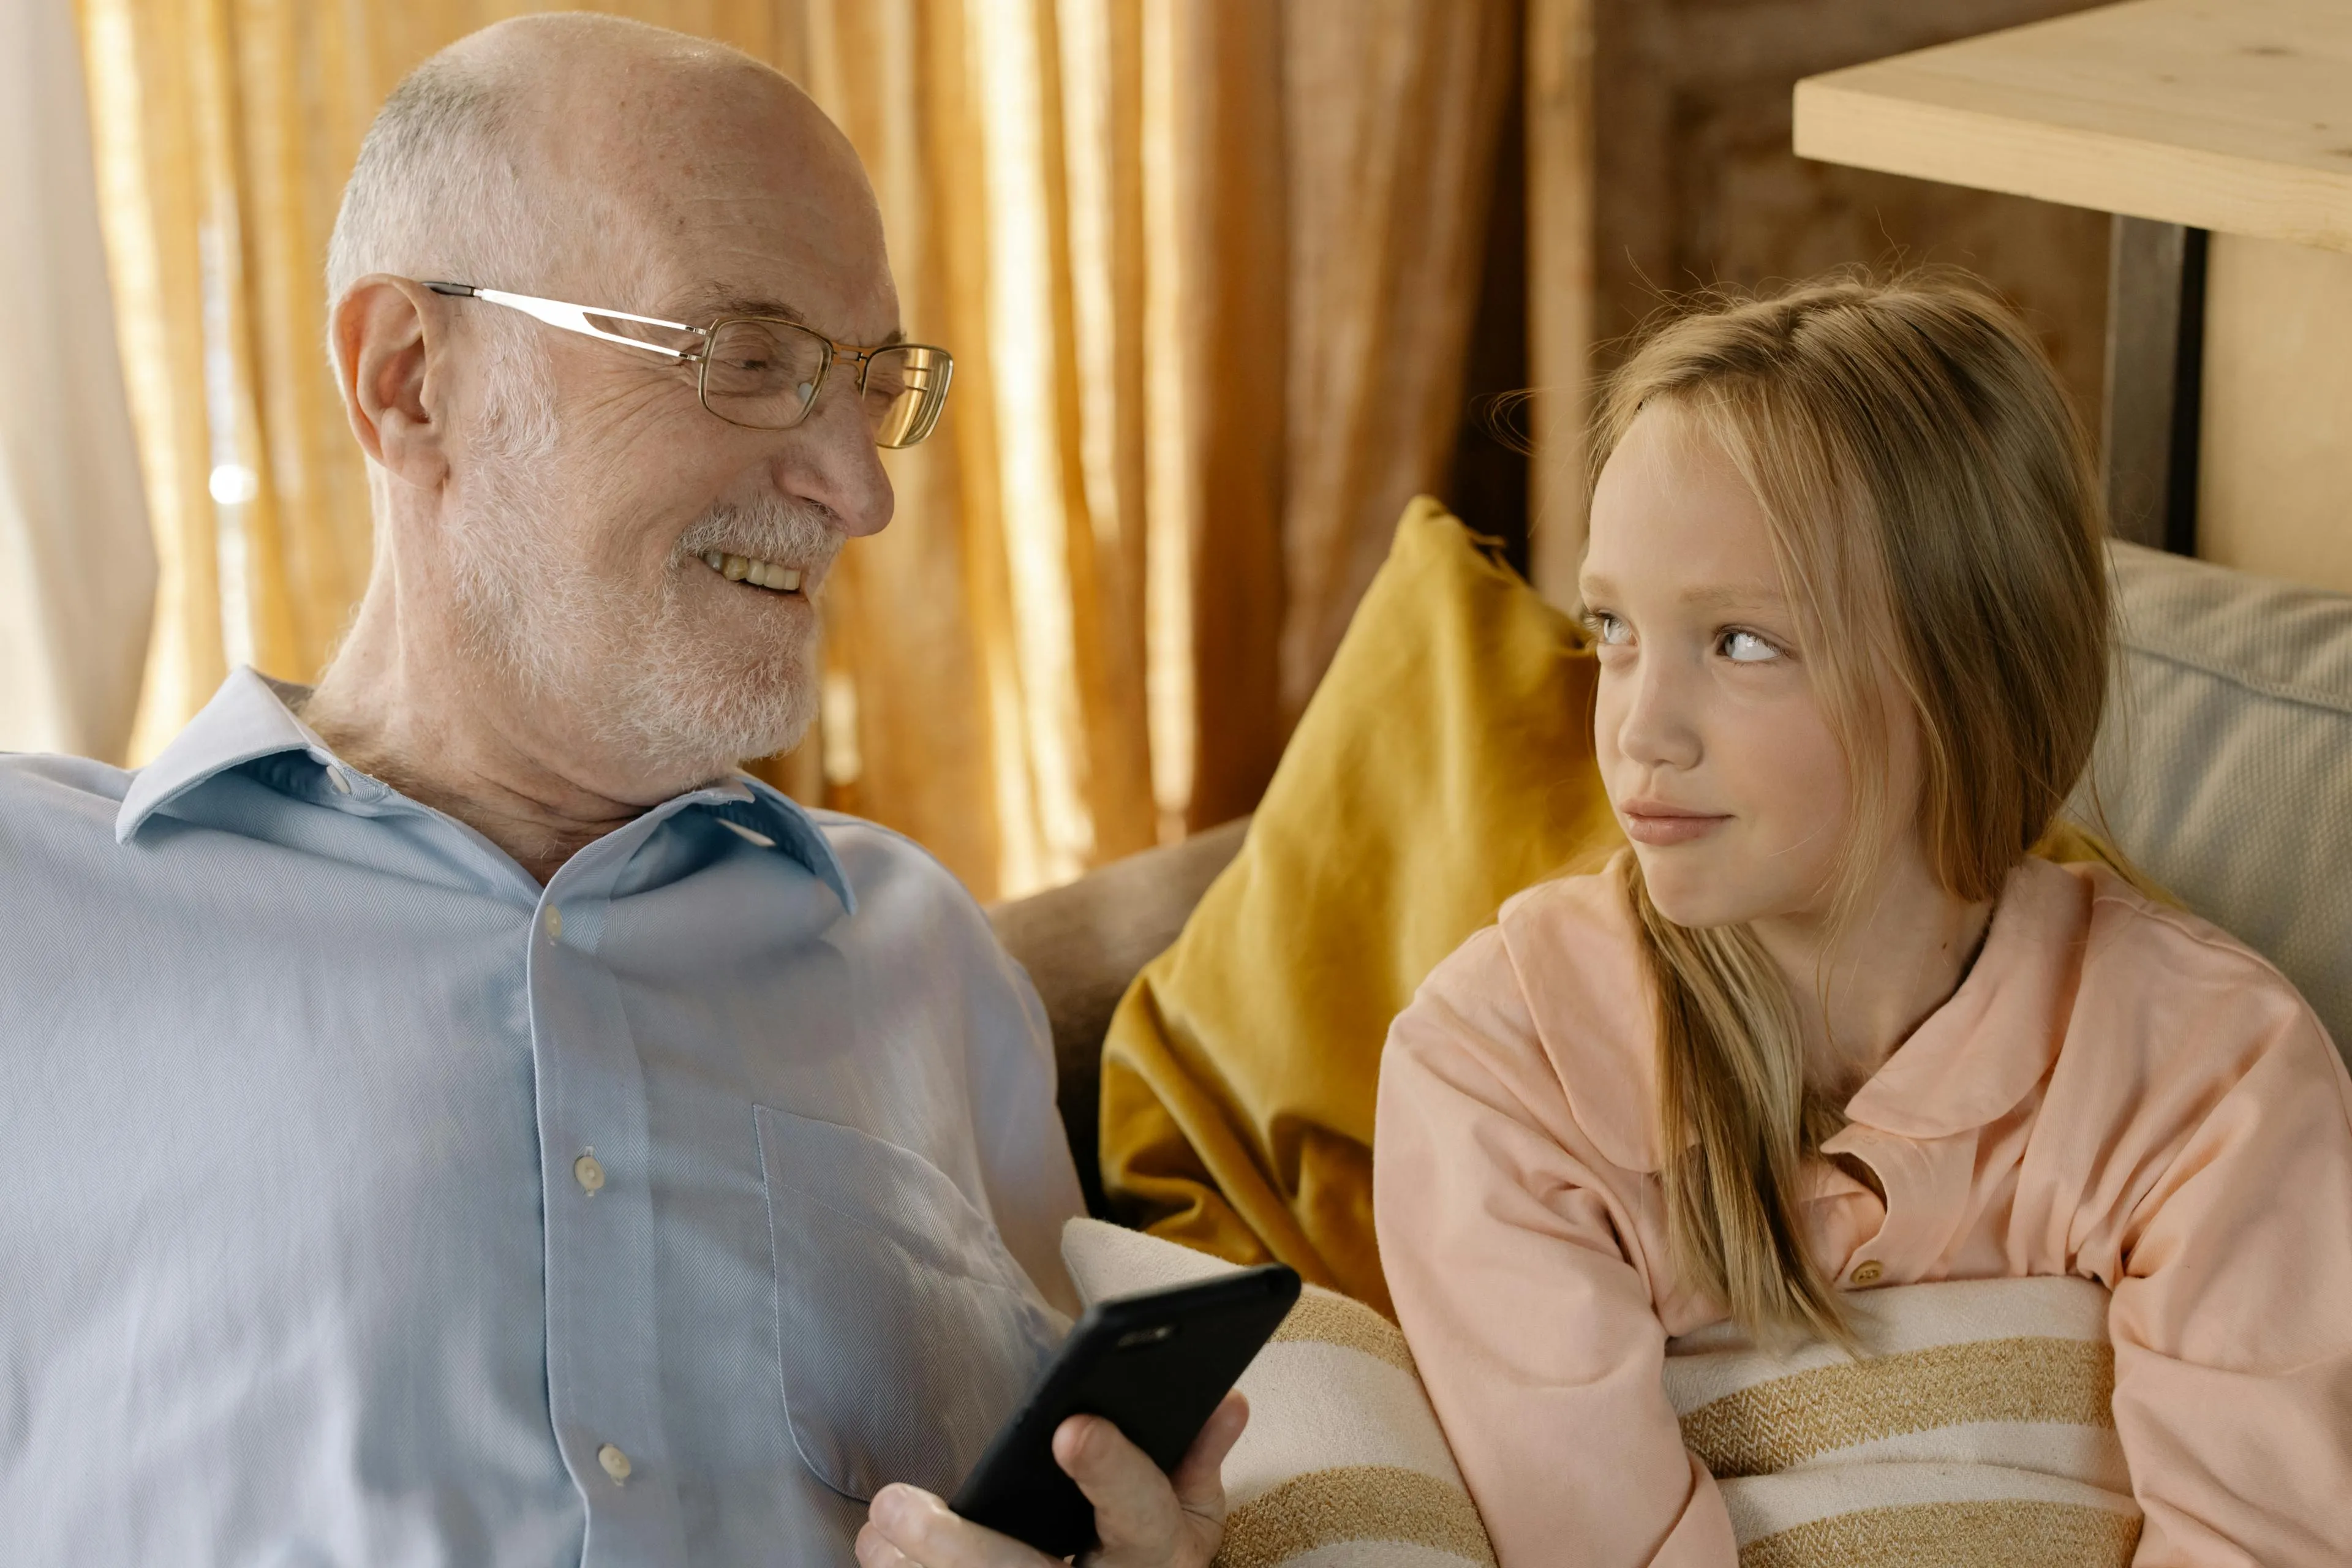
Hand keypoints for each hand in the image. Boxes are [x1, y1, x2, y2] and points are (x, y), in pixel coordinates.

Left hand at [855, 1391, 1248, 1567]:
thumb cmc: (1154, 1557)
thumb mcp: (1190, 1516)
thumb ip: (1197, 1458)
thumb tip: (1223, 1399)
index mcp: (1160, 1554)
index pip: (1141, 1509)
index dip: (1111, 1469)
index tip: (1070, 1428)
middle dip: (957, 1550)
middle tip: (894, 1508)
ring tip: (875, 1534)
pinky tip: (880, 1559)